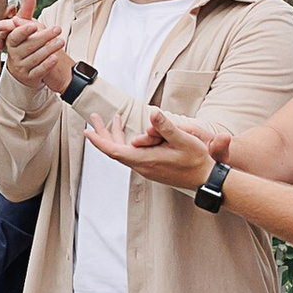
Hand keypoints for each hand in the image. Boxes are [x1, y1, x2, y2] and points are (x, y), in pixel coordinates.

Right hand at [3, 5, 74, 97]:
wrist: (25, 68)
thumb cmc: (25, 43)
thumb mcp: (26, 26)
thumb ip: (28, 8)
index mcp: (12, 41)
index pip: (15, 36)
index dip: (23, 31)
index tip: (33, 25)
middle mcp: (15, 54)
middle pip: (28, 46)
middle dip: (43, 37)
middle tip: (57, 29)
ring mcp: (22, 66)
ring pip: (35, 58)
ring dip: (48, 49)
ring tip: (61, 41)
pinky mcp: (30, 77)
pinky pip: (38, 71)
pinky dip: (46, 64)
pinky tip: (54, 58)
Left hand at [85, 104, 211, 192]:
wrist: (206, 179)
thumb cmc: (196, 160)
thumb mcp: (183, 140)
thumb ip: (166, 127)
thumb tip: (152, 113)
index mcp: (146, 160)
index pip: (114, 151)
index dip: (99, 141)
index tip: (87, 131)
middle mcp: (142, 167)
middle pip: (115, 150)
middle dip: (103, 133)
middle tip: (94, 117)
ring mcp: (147, 169)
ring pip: (124, 152)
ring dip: (116, 136)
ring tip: (114, 119)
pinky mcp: (152, 168)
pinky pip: (133, 154)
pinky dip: (128, 142)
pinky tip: (132, 134)